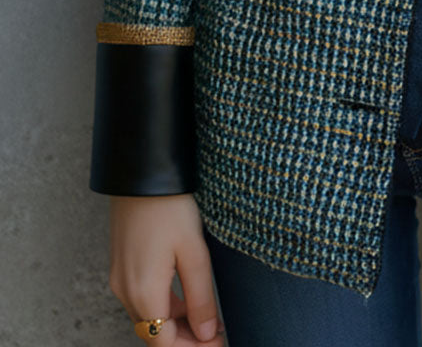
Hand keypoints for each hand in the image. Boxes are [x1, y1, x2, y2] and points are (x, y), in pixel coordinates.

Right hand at [108, 194, 224, 345]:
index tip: (219, 343)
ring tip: (206, 320)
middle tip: (215, 336)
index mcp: (144, 292)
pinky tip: (185, 299)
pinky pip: (141, 299)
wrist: (143, 173)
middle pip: (154, 334)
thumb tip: (207, 332)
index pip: (165, 342)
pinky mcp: (121, 264)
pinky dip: (163, 307)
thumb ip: (200, 297)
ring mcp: (120, 277)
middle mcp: (125, 290)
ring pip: (147, 317)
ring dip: (174, 326)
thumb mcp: (194, 251)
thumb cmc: (169, 207)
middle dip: (185, 341)